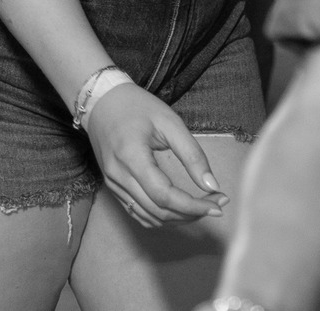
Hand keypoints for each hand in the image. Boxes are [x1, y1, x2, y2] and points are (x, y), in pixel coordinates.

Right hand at [81, 81, 224, 227]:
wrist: (100, 101)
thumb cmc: (136, 107)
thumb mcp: (170, 122)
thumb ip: (192, 155)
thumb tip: (212, 186)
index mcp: (131, 156)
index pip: (165, 196)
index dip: (194, 206)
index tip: (218, 205)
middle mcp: (118, 175)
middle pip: (158, 211)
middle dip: (192, 214)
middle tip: (216, 205)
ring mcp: (113, 183)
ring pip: (149, 217)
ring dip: (178, 218)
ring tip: (200, 207)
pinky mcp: (112, 186)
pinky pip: (138, 213)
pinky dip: (161, 217)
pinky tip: (178, 209)